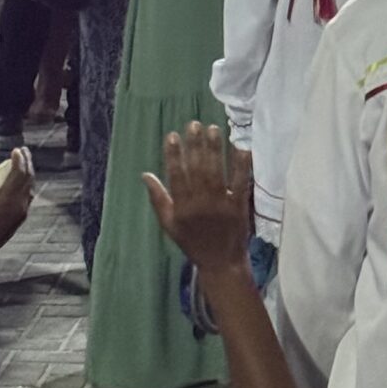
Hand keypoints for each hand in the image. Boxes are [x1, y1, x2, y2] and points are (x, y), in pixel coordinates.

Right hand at [0, 145, 34, 256]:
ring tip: (22, 164)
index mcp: (7, 196)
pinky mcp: (21, 218)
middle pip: (28, 178)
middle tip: (23, 151)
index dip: (19, 158)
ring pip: (30, 187)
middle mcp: (19, 203)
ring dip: (27, 174)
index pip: (19, 171)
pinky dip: (25, 186)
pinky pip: (27, 197)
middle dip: (27, 162)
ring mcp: (22, 211)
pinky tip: (20, 183)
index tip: (16, 150)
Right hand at [144, 122, 251, 279]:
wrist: (221, 263)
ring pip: (217, 172)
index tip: (173, 135)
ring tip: (213, 129)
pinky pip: (240, 183)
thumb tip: (145, 174)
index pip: (176, 176)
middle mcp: (200, 204)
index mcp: (182, 208)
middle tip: (194, 124)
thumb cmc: (192, 242)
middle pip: (197, 169)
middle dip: (195, 145)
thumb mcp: (169, 225)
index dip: (174, 155)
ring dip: (215, 149)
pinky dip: (241, 166)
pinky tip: (241, 148)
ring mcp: (221, 205)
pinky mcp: (238, 207)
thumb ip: (158, 199)